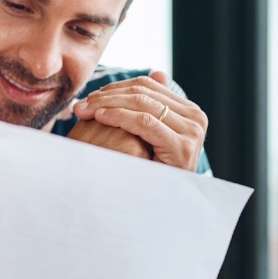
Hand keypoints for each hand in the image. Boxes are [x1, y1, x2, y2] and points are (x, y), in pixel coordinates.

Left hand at [71, 71, 207, 170]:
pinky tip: (99, 118)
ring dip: (107, 104)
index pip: (147, 86)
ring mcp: (192, 131)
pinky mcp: (182, 145)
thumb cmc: (152, 171)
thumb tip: (157, 73)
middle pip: (143, 92)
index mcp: (190, 111)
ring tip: (85, 110)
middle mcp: (196, 117)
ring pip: (142, 104)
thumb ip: (155, 105)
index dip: (115, 88)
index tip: (90, 97)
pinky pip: (144, 122)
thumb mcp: (153, 135)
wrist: (163, 205)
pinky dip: (119, 116)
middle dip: (108, 96)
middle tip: (82, 104)